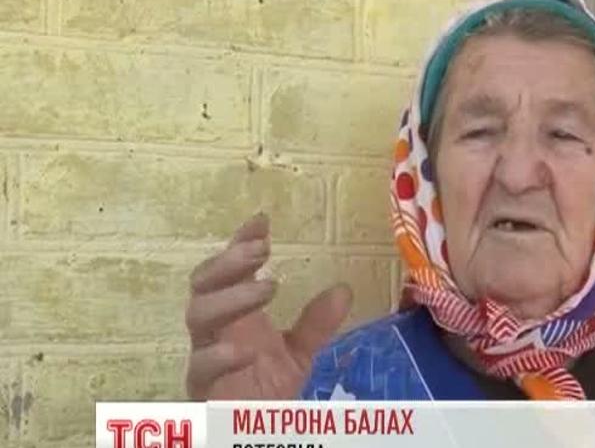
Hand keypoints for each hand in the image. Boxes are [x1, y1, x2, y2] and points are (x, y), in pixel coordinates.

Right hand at [185, 213, 352, 399]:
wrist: (254, 433)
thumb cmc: (266, 390)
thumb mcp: (299, 352)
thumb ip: (316, 323)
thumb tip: (343, 290)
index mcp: (235, 314)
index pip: (230, 268)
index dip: (240, 242)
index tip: (261, 220)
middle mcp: (215, 328)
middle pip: (203, 282)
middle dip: (229, 262)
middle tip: (261, 249)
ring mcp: (204, 355)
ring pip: (197, 315)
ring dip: (231, 297)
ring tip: (268, 288)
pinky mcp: (201, 389)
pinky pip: (199, 368)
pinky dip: (219, 357)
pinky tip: (245, 351)